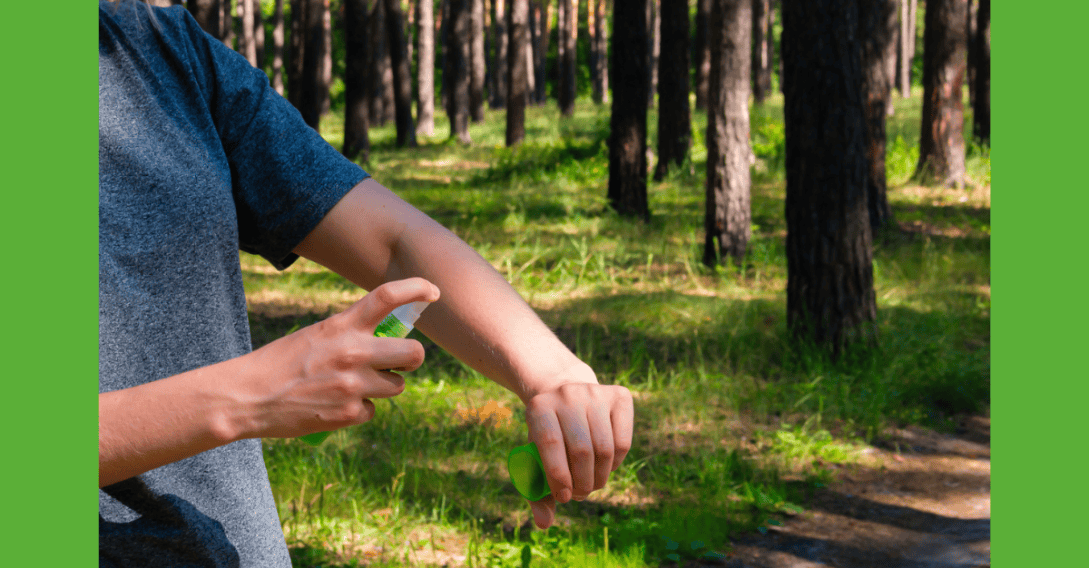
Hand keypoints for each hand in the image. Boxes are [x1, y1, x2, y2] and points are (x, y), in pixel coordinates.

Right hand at [231, 277, 439, 439]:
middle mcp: (353, 351)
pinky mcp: (349, 413)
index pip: (387, 296)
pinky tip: (336, 405)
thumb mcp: (316, 335)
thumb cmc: (280, 363)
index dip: (416, 289)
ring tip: (354, 385)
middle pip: (414, 352)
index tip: (433, 291)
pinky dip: (360, 409)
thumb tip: (386, 341)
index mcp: (342, 325)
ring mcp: (354, 384)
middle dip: (413, 358)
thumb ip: (351, 334)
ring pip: (397, 386)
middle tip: (401, 361)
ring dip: (384, 386)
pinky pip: (373, 410)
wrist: (247, 396)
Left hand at [522, 379, 633, 528]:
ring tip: (590, 485)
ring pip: (605, 449)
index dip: (558, 477)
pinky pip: (623, 442)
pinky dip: (616, 464)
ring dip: (599, 478)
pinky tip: (605, 467)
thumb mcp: (535, 457)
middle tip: (579, 494)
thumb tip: (544, 524)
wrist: (565, 395)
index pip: (550, 444)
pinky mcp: (620, 396)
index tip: (563, 498)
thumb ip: (536, 491)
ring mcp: (595, 392)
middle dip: (582, 483)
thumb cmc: (548, 435)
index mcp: (539, 407)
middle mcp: (567, 394)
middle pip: (581, 450)